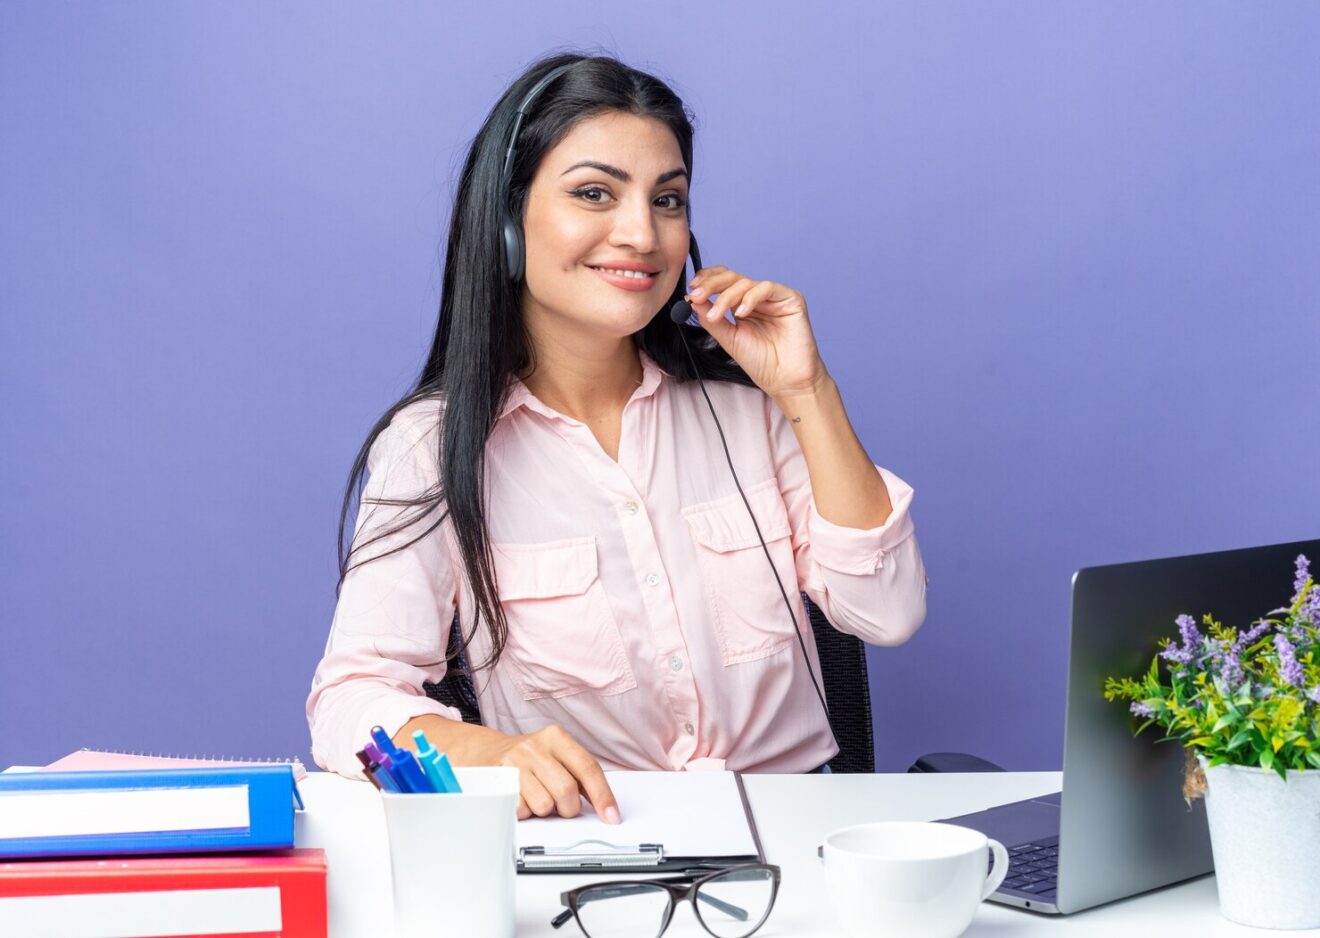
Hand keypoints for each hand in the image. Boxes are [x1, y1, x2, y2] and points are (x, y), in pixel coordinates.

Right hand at [489, 724, 621, 822]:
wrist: (486, 753)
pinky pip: (522, 810)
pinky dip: (526, 812)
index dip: (603, 795)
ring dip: (545, 811)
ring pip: (545, 804)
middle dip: (569, 808)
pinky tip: (522, 798)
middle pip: (567, 790)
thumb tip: (605, 806)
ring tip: (538, 798)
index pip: (588, 767)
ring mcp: (515, 762)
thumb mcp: (556, 757)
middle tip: (562, 806)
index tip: (611, 816)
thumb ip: (580, 775)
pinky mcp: (498, 781)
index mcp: (557, 737)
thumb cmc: (530, 760)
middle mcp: (535, 746)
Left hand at [684, 265, 829, 399]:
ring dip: (726, 297)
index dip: (707, 280)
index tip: (691, 291)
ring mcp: (773, 297)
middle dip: (711, 285)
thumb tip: (692, 299)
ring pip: (746, 282)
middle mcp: (757, 297)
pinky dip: (750, 298)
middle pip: (732, 277)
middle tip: (696, 296)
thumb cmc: (760, 362)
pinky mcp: (791, 298)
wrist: (784, 380)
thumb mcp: (728, 338)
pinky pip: (767, 288)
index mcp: (742, 304)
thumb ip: (711, 318)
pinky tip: (741, 314)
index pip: (723, 281)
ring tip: (716, 316)